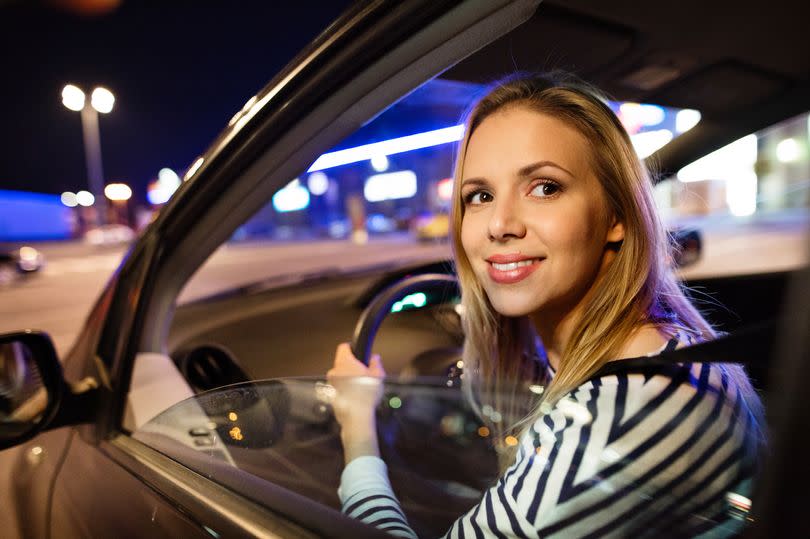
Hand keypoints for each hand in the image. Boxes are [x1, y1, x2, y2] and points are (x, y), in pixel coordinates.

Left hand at [327, 343, 384, 462]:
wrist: (357, 417)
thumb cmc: (366, 394)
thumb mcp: (378, 376)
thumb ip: (376, 363)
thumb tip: (374, 358)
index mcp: (344, 362)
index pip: (343, 347)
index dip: (351, 348)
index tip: (358, 352)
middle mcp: (334, 371)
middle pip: (342, 362)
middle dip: (352, 366)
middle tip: (364, 372)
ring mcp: (331, 384)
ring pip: (340, 376)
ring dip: (348, 378)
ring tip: (361, 386)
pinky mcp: (331, 395)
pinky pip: (339, 387)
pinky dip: (346, 389)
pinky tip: (356, 395)